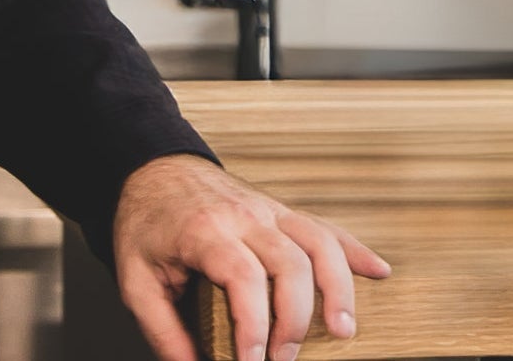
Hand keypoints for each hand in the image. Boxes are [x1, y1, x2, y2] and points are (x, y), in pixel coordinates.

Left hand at [112, 152, 388, 360]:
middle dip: (295, 319)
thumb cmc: (145, 225)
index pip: (243, 278)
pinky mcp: (283, 211)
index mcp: (206, 231)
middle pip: (290, 263)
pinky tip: (378, 272)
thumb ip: (162, 329)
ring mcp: (269, 210)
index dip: (253, 325)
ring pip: (319, 243)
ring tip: (343, 331)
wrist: (153, 169)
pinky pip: (326, 227)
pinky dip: (355, 250)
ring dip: (338, 288)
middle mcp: (245, 217)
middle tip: (285, 359)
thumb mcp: (134, 280)